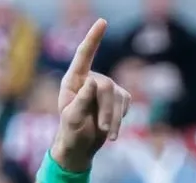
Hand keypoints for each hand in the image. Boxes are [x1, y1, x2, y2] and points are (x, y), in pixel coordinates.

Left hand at [51, 19, 131, 171]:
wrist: (80, 146)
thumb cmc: (70, 133)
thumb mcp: (72, 119)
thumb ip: (81, 101)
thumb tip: (92, 81)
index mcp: (73, 81)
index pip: (83, 56)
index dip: (93, 39)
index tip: (102, 22)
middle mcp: (90, 80)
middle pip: (106, 86)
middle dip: (106, 109)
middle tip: (102, 128)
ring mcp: (106, 88)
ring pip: (118, 96)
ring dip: (113, 118)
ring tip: (107, 134)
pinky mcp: (118, 97)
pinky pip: (126, 104)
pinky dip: (120, 119)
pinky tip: (111, 130)